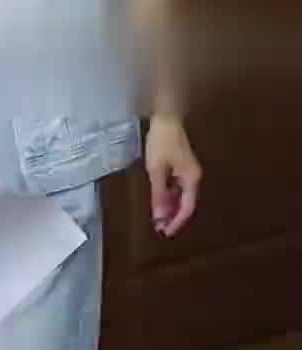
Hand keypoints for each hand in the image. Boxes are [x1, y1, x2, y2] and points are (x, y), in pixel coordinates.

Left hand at [145, 114, 200, 237]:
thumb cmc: (161, 142)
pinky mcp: (181, 164)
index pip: (187, 207)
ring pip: (181, 194)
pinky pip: (177, 185)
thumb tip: (159, 216)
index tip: (166, 232)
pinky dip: (169, 194)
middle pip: (185, 202)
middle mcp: (193, 177)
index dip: (177, 221)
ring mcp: (188, 170)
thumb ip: (158, 193)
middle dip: (173, 215)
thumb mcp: (156, 169)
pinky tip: (159, 199)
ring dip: (170, 205)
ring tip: (157, 216)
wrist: (166, 117)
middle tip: (159, 227)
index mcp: (191, 178)